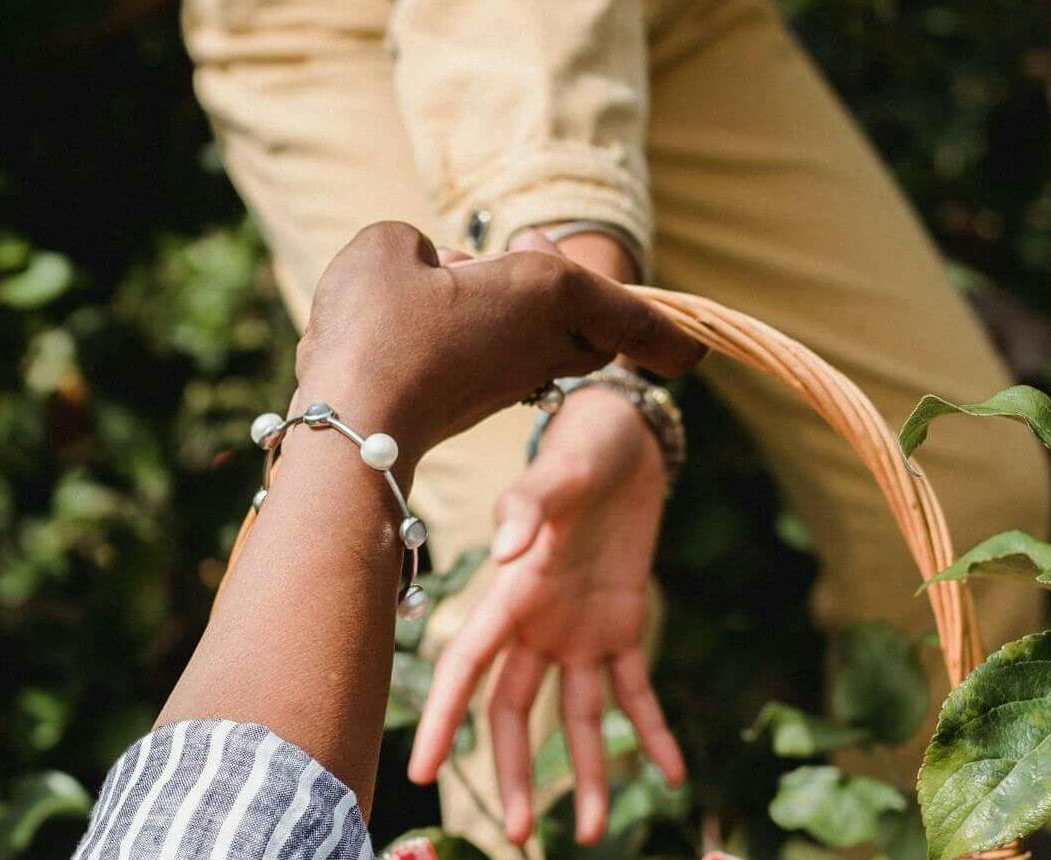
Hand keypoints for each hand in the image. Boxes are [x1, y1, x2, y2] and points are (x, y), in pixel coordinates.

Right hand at [295, 222, 701, 470]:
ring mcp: (511, 382)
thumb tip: (430, 277)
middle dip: (572, 288)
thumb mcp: (392, 247)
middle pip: (592, 327)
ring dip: (514, 306)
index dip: (672, 333)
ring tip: (461, 267)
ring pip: (540, 344)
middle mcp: (545, 343)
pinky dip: (473, 334)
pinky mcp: (473, 407)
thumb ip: (418, 249)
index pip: (635, 314)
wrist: (350, 426)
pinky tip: (421, 313)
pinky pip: (493, 361)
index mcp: (549, 292)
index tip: (700, 354)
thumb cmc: (378, 328)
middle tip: (528, 242)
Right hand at [407, 379, 684, 845]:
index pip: (467, 669)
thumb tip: (506, 549)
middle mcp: (536, 625)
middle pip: (515, 713)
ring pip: (572, 718)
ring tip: (595, 834)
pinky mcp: (622, 628)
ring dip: (584, 774)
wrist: (627, 438)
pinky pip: (635, 691)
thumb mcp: (559, 471)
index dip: (445, 720)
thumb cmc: (583, 448)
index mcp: (510, 594)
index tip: (426, 774)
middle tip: (522, 837)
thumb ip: (530, 507)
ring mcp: (578, 632)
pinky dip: (651, 731)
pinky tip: (673, 773)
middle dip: (518, 774)